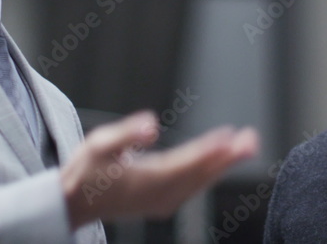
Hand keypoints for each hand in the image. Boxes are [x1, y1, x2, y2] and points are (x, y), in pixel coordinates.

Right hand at [61, 110, 258, 228]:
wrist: (75, 203)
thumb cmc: (86, 171)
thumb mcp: (98, 145)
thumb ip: (127, 134)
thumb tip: (151, 125)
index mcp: (146, 181)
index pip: (185, 163)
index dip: (208, 150)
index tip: (229, 138)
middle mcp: (160, 196)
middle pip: (200, 174)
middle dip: (227, 157)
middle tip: (251, 140)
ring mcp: (163, 202)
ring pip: (200, 182)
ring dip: (223, 164)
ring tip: (245, 145)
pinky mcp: (163, 202)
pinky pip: (193, 186)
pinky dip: (209, 172)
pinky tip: (221, 160)